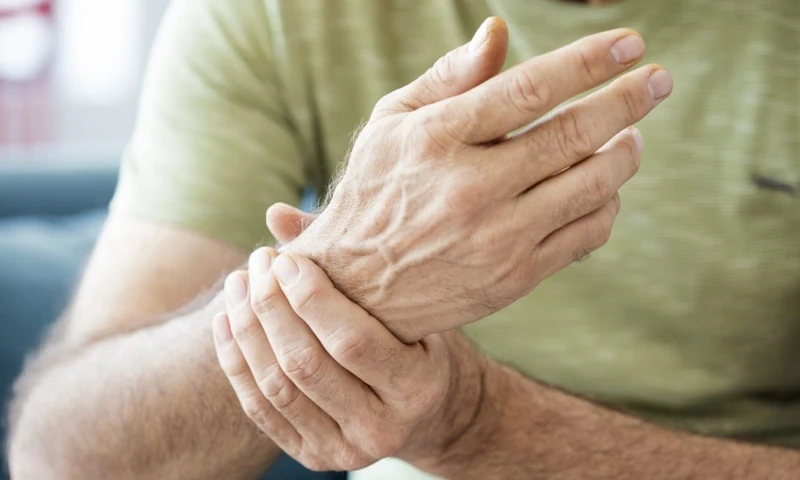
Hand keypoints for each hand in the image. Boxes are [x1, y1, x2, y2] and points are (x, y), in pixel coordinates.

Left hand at [213, 246, 483, 470]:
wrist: (432, 414)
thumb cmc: (420, 345)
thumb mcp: (409, 308)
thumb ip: (350, 262)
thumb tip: (277, 215)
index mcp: (416, 388)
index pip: (351, 342)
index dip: (310, 298)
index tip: (286, 258)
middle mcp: (381, 428)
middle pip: (306, 365)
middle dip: (272, 307)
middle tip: (259, 263)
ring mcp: (344, 450)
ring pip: (278, 388)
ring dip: (248, 330)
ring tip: (238, 285)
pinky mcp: (313, 457)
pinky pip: (261, 411)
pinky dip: (237, 363)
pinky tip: (227, 322)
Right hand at [287, 18, 671, 342]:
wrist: (357, 292)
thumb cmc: (374, 194)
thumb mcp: (391, 126)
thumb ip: (447, 78)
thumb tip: (498, 32)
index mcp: (437, 141)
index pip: (528, 90)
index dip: (586, 62)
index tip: (630, 45)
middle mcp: (471, 189)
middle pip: (571, 135)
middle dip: (628, 101)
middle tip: (660, 79)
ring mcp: (497, 238)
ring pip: (590, 187)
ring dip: (625, 154)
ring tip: (633, 136)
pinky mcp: (515, 277)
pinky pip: (586, 235)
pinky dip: (607, 205)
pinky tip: (604, 188)